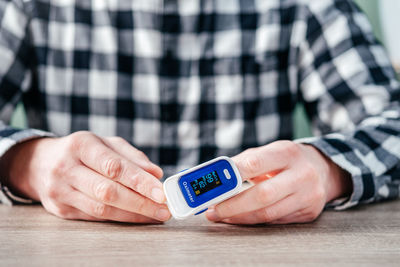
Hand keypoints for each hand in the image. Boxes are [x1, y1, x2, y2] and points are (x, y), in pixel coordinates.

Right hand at [0, 131, 170, 222]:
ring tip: (155, 215)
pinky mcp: (59, 209)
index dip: (139, 181)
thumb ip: (132, 157)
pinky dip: (119, 218)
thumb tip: (156, 173)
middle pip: (108, 191)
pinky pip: (94, 217)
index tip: (161, 192)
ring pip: (101, 208)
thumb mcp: (106, 143)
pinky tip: (136, 217)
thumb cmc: (81, 151)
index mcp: (81, 145)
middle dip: (140, 203)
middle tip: (163, 209)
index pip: (114, 166)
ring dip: (133, 214)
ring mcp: (60, 190)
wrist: (39, 163)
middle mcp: (67, 167)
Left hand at [205, 141, 351, 223]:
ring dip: (240, 217)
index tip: (213, 186)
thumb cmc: (287, 160)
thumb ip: (244, 162)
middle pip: (262, 195)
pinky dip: (254, 221)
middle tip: (213, 210)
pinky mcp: (309, 212)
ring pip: (268, 214)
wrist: (323, 169)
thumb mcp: (269, 152)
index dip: (232, 176)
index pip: (255, 163)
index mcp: (287, 152)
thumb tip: (216, 177)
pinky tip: (240, 218)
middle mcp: (302, 174)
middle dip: (233, 206)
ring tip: (221, 216)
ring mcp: (308, 195)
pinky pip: (275, 221)